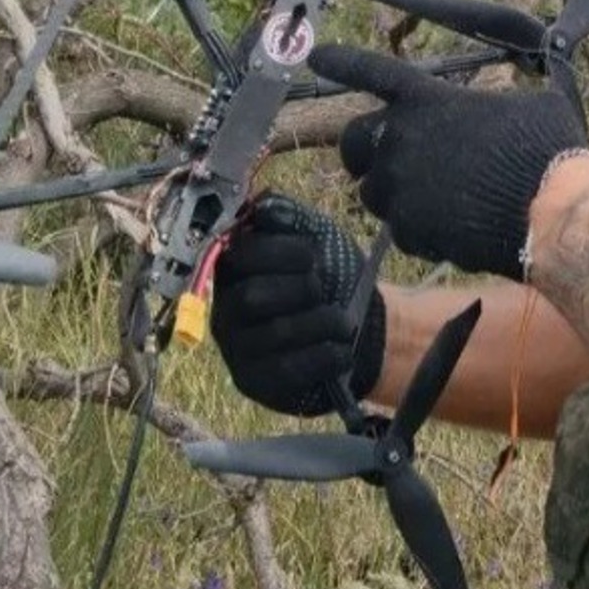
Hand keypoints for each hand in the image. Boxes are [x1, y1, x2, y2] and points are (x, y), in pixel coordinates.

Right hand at [210, 194, 383, 415]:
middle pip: (250, 298)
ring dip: (321, 323)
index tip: (312, 255)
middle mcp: (225, 309)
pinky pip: (288, 371)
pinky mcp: (255, 382)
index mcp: (235, 268)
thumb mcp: (316, 236)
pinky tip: (342, 348)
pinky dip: (325, 355)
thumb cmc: (332, 276)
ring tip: (343, 322)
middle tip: (323, 290)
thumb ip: (289, 216)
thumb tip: (261, 206)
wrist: (362, 327)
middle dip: (300, 290)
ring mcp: (237, 349)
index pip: (239, 256)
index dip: (281, 252)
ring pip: (273, 335)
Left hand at [307, 44, 588, 279]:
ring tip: (438, 199)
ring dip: (397, 194)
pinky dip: (421, 231)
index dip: (342, 61)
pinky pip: (400, 230)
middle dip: (365, 151)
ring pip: (374, 192)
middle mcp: (403, 138)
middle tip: (389, 159)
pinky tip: (455, 228)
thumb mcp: (532, 104)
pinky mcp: (407, 229)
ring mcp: (401, 186)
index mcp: (429, 99)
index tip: (317, 55)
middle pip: (354, 141)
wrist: (552, 213)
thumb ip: (504, 100)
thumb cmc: (550, 152)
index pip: (373, 70)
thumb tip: (516, 102)